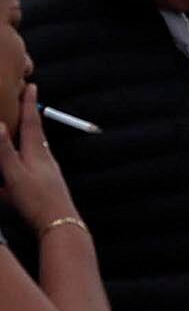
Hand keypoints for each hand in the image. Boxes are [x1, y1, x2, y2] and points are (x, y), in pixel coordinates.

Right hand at [0, 85, 78, 228]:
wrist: (60, 225)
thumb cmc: (36, 201)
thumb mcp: (15, 174)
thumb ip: (5, 151)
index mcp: (37, 153)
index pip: (32, 123)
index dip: (29, 104)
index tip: (32, 85)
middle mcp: (46, 160)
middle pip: (37, 134)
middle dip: (31, 118)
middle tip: (28, 102)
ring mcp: (49, 173)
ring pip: (37, 150)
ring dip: (30, 138)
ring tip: (25, 130)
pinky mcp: (48, 186)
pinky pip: (35, 166)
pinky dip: (27, 159)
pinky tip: (26, 166)